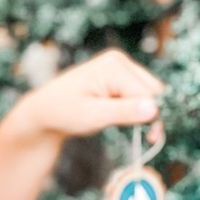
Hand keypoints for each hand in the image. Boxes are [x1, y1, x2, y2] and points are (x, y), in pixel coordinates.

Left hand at [15, 48, 163, 138]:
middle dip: (150, 113)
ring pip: (149, 92)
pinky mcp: (119, 77)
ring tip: (126, 126)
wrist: (45, 111)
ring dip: (143, 112)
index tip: (151, 138)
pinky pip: (139, 94)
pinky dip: (136, 109)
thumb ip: (123, 112)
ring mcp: (120, 67)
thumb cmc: (63, 112)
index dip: (153, 116)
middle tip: (146, 137)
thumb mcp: (93, 116)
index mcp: (114, 66)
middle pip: (152, 89)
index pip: (148, 92)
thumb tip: (154, 109)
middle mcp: (120, 61)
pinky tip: (122, 117)